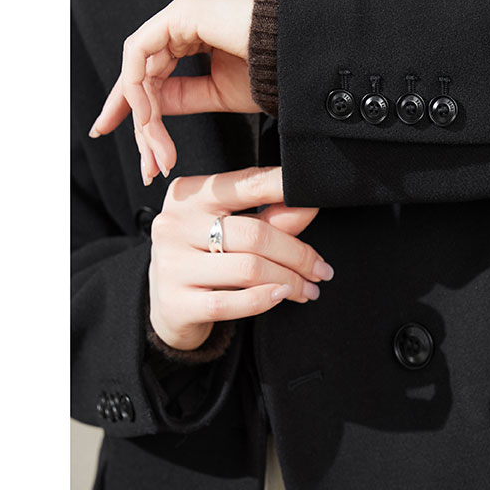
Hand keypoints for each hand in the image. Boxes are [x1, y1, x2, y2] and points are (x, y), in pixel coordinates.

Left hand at [89, 0, 256, 184]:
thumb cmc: (274, 73)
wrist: (302, 61)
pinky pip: (141, 52)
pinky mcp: (183, 10)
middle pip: (141, 67)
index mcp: (195, 22)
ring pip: (138, 65)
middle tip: (146, 163)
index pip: (150, 62)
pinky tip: (151, 120)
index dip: (131, 101)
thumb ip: (181, 95)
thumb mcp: (218, 91)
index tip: (113, 131)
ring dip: (144, 116)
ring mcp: (182, 5)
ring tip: (158, 153)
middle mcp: (185, 9)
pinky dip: (140, 91)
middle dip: (137, 119)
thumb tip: (149, 110)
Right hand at [149, 166, 331, 351]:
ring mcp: (171, 264)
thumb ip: (271, 216)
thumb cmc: (206, 257)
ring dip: (289, 281)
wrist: (168, 305)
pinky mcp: (175, 302)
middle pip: (255, 234)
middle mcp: (175, 224)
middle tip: (321, 269)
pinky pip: (229, 303)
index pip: (248, 184)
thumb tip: (308, 204)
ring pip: (248, 269)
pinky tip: (282, 297)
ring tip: (308, 288)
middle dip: (298, 254)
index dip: (285, 187)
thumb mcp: (234, 230)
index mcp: (191, 195)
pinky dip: (263, 300)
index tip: (316, 194)